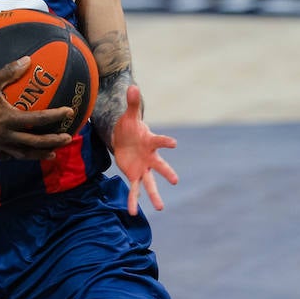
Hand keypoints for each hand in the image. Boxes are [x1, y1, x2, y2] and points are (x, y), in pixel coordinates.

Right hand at [0, 57, 74, 159]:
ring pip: (22, 153)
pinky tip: (20, 154)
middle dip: (53, 141)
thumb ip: (8, 73)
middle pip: (35, 142)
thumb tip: (27, 60)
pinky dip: (16, 156)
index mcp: (7, 119)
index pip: (38, 119)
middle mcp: (4, 135)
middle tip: (67, 138)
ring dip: (39, 154)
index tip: (69, 112)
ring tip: (51, 154)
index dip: (55, 116)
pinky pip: (6, 156)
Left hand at [111, 85, 178, 214]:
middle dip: (167, 172)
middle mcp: (150, 157)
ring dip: (154, 195)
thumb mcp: (129, 115)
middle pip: (160, 166)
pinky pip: (134, 189)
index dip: (166, 142)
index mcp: (151, 142)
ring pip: (150, 183)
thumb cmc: (130, 127)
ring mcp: (143, 168)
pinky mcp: (134, 175)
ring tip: (160, 208)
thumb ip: (132, 103)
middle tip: (175, 181)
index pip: (160, 141)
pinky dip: (133, 200)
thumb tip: (133, 86)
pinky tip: (132, 212)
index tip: (174, 143)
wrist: (125, 138)